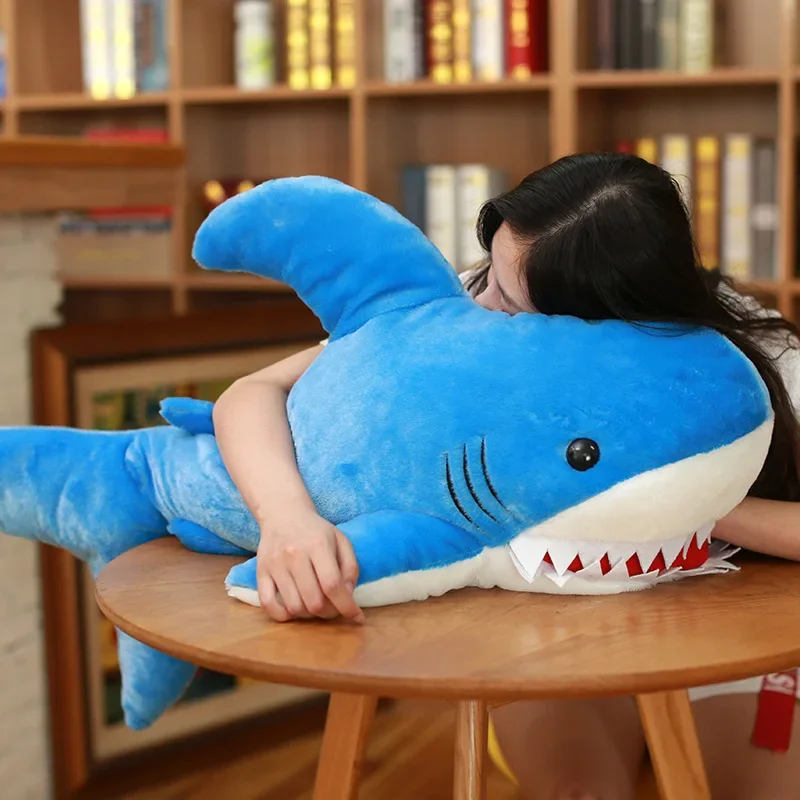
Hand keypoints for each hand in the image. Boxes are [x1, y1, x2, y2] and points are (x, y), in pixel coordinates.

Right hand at [256, 509, 363, 623]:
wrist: (283, 514)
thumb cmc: (316, 531)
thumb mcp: (341, 541)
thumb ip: (350, 567)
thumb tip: (348, 595)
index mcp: (318, 545)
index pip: (332, 585)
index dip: (346, 606)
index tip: (357, 617)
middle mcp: (294, 555)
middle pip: (314, 601)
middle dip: (329, 613)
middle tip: (333, 608)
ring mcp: (275, 564)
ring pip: (294, 607)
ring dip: (309, 615)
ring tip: (315, 606)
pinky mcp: (260, 572)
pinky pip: (268, 604)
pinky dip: (283, 615)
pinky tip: (294, 610)